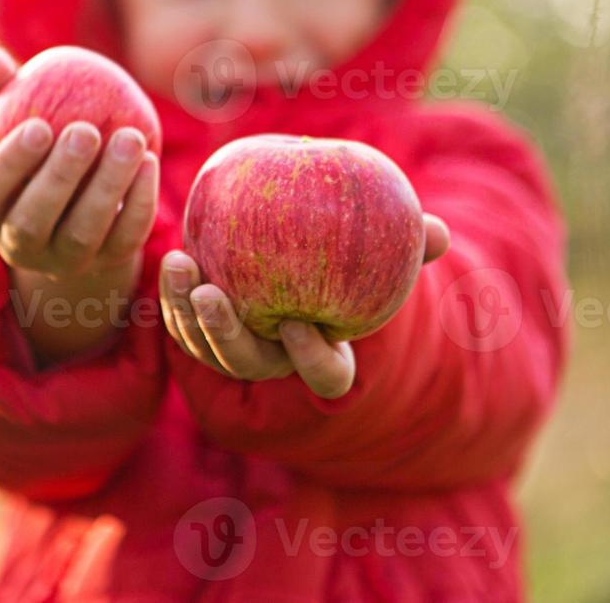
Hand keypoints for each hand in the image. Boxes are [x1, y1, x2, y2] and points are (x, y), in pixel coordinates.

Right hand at [0, 52, 158, 287]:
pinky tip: (151, 161)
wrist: (71, 218)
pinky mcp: (107, 264)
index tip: (39, 125)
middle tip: (86, 131)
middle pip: (33, 221)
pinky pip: (125, 238)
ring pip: (84, 233)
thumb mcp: (7, 133)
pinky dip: (140, 202)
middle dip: (60, 176)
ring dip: (109, 186)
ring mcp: (64, 263)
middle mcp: (19, 247)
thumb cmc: (31, 160)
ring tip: (130, 138)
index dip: (8, 164)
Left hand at [159, 214, 451, 399]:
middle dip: (226, 335)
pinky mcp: (204, 329)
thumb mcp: (384, 249)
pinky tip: (171, 260)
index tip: (299, 322)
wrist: (305, 254)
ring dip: (188, 311)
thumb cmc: (353, 255)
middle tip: (213, 294)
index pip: (325, 376)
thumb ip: (410, 243)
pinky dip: (174, 298)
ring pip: (207, 347)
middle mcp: (277, 361)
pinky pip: (184, 323)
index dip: (312, 359)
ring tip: (179, 264)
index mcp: (325, 353)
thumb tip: (437, 231)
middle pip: (248, 365)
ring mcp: (237, 349)